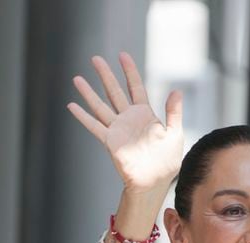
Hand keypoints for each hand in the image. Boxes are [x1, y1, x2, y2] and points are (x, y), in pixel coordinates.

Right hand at [68, 52, 182, 194]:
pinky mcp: (111, 142)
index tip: (122, 55)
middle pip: (115, 92)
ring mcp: (118, 129)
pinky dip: (83, 117)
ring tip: (77, 78)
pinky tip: (72, 106)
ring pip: (101, 106)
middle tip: (95, 58)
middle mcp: (129, 118)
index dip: (129, 71)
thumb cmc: (167, 160)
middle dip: (105, 75)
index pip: (136, 87)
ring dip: (89, 93)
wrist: (155, 181)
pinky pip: (95, 127)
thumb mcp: (174, 133)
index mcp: (145, 114)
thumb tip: (177, 90)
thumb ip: (173, 112)